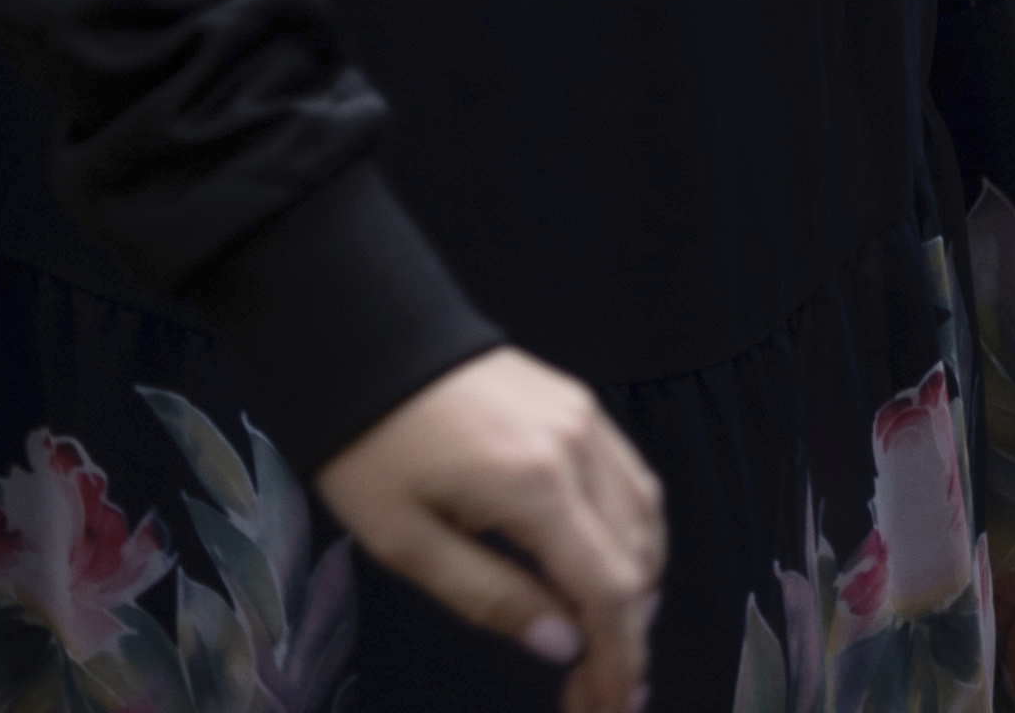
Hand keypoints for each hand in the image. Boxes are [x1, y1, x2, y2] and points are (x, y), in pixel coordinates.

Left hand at [321, 348, 663, 712]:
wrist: (367, 339)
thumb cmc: (370, 451)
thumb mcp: (406, 543)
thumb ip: (490, 596)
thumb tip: (562, 647)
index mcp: (535, 488)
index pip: (609, 591)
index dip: (618, 657)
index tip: (607, 707)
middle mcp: (580, 450)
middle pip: (638, 560)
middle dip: (628, 635)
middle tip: (599, 693)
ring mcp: (588, 421)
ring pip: (646, 519)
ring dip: (638, 587)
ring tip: (609, 642)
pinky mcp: (581, 406)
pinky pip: (631, 481)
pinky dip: (634, 536)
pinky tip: (611, 567)